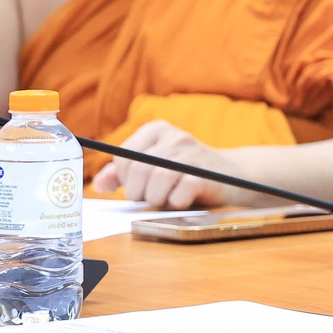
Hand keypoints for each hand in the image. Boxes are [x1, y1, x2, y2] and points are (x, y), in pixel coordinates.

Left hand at [92, 120, 257, 208]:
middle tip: (151, 197)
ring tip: (166, 198)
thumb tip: (100, 184)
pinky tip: (184, 199)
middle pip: (138, 170)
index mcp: (157, 130)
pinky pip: (178, 193)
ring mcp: (192, 154)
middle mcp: (175, 136)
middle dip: (140, 192)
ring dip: (157, 198)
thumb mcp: (154, 167)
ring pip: (157, 180)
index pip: (123, 156)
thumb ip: (125, 174)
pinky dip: (176, 202)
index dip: (125, 179)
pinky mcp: (205, 174)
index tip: (138, 185)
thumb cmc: (187, 173)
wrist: (232, 175)